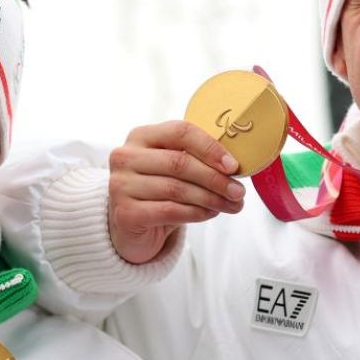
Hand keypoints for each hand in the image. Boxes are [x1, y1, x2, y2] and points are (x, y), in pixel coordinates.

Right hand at [108, 120, 244, 263]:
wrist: (130, 227)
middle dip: (215, 178)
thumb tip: (235, 168)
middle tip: (239, 191)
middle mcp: (125, 157)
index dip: (210, 147)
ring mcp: (121, 185)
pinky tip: (211, 213)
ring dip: (211, 198)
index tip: (234, 165)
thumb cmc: (157, 192)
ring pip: (177, 189)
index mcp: (141, 136)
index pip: (180, 132)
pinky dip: (196, 213)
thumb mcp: (173, 169)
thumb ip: (196, 160)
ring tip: (233, 205)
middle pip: (180, 163)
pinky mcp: (125, 213)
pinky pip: (170, 210)